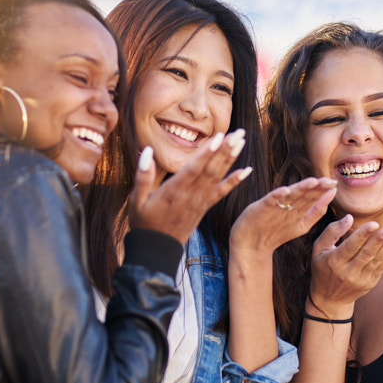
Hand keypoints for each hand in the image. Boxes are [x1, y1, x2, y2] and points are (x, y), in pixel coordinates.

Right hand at [129, 129, 252, 243]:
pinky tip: (247, 171)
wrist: (156, 250)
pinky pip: (221, 193)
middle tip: (239, 132)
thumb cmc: (143, 222)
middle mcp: (190, 195)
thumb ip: (142, 176)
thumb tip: (147, 152)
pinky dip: (234, 181)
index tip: (220, 137)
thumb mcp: (136, 200)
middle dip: (225, 150)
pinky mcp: (204, 207)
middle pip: (211, 169)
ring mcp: (200, 202)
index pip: (194, 168)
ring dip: (231, 159)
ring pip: (218, 177)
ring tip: (241, 141)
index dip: (208, 152)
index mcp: (173, 191)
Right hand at [229, 177, 336, 256]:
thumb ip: (315, 212)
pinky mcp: (261, 208)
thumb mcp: (301, 225)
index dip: (322, 190)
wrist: (251, 245)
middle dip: (315, 187)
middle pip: (303, 194)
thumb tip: (331, 196)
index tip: (334, 183)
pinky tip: (285, 191)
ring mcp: (273, 206)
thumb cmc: (275, 232)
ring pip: (289, 195)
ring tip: (312, 182)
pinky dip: (277, 195)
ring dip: (300, 188)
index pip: (311, 196)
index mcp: (296, 207)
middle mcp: (286, 204)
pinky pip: (270, 201)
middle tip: (328, 180)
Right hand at [307, 217, 382, 317]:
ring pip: (376, 260)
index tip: (374, 224)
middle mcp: (347, 272)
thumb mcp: (318, 249)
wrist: (329, 299)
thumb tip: (349, 217)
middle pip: (366, 254)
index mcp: (334, 261)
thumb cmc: (322, 267)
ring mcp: (360, 279)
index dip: (363, 235)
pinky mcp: (369, 283)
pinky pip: (381, 268)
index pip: (350, 246)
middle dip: (379, 240)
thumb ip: (332, 231)